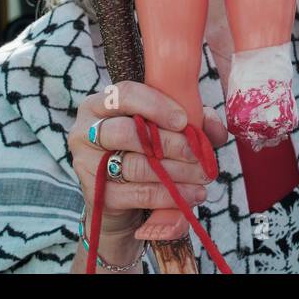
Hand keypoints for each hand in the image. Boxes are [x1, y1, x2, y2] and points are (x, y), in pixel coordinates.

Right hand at [69, 81, 227, 236]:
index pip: (124, 94)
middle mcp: (85, 130)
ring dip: (176, 171)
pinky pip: (137, 193)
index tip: (184, 120)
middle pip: (127, 132)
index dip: (156, 105)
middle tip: (197, 154)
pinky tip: (192, 195)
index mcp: (101, 104)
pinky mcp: (96, 195)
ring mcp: (85, 164)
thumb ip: (194, 121)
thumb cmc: (147, 154)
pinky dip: (169, 194)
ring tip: (203, 177)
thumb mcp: (170, 130)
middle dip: (169, 143)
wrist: (125, 204)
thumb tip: (213, 126)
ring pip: (135, 165)